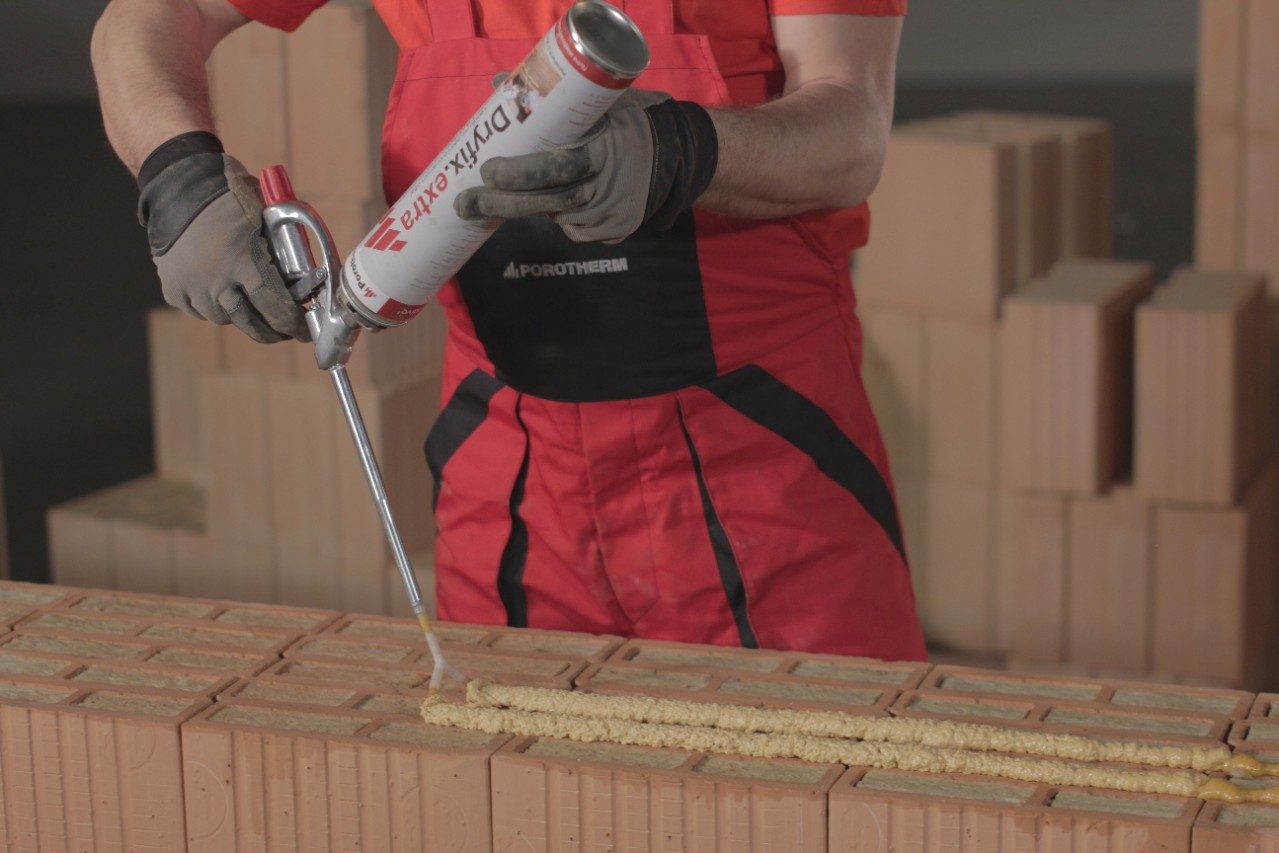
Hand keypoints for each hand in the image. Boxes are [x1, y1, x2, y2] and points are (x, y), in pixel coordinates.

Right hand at [137, 134, 307, 342]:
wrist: (178, 184)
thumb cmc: (230, 196)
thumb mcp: (264, 218)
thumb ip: (281, 251)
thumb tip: (303, 283)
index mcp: (245, 261)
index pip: (276, 308)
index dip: (293, 324)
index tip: (304, 331)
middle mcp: (216, 281)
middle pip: (250, 323)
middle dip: (271, 331)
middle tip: (282, 331)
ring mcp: (191, 288)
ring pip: (223, 318)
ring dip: (239, 315)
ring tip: (248, 303)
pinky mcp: (173, 290)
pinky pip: (198, 310)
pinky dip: (211, 305)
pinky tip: (220, 292)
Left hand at [454, 88, 718, 243]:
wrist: (674, 155)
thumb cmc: (625, 122)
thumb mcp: (596, 103)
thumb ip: (550, 98)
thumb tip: (500, 83)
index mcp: (603, 153)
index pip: (555, 167)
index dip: (519, 173)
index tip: (487, 169)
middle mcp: (607, 190)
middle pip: (546, 203)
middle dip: (501, 204)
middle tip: (466, 203)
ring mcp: (611, 217)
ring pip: (556, 217)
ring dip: (529, 206)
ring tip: (514, 192)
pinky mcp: (614, 233)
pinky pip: (574, 228)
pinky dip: (559, 216)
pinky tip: (563, 200)